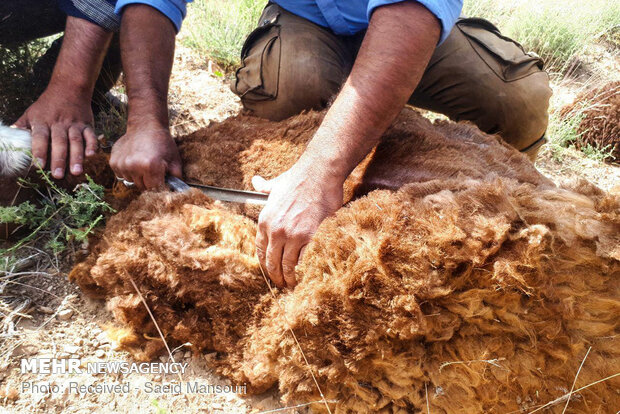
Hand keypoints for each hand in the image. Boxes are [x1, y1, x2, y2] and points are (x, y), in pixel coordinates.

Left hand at [14, 86, 97, 177]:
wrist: (69, 88)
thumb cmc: (47, 104)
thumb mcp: (31, 112)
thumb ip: (21, 126)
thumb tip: (9, 140)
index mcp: (42, 121)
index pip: (40, 137)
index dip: (39, 151)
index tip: (38, 165)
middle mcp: (59, 123)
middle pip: (59, 142)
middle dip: (58, 159)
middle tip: (58, 175)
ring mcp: (74, 124)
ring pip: (75, 141)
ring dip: (76, 157)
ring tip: (76, 172)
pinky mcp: (87, 124)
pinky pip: (90, 135)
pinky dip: (92, 145)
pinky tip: (91, 156)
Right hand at [110, 124, 181, 190]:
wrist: (145, 125)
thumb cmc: (162, 143)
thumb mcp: (175, 160)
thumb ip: (176, 178)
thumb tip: (177, 192)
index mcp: (150, 166)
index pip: (155, 189)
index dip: (160, 186)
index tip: (162, 181)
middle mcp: (134, 166)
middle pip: (142, 187)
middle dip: (149, 182)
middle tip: (153, 170)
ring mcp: (122, 164)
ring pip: (131, 182)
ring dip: (138, 177)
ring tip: (143, 163)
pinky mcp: (113, 162)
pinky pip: (122, 176)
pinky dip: (128, 172)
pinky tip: (134, 161)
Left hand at [253, 162, 343, 287]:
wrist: (318, 173)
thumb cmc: (299, 178)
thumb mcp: (276, 184)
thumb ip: (265, 187)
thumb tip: (256, 181)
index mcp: (265, 220)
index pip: (261, 250)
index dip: (265, 264)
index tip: (270, 271)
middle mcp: (275, 230)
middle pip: (272, 262)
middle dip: (276, 276)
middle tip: (282, 284)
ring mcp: (292, 235)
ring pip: (287, 265)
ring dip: (290, 277)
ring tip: (293, 285)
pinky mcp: (310, 236)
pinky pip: (304, 260)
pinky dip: (305, 270)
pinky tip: (306, 276)